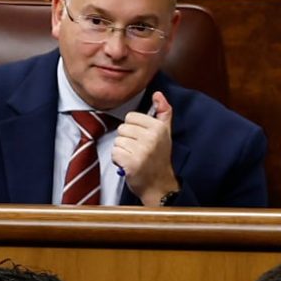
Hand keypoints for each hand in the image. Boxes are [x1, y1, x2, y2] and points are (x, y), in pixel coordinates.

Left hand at [112, 92, 178, 206]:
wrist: (159, 186)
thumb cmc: (159, 159)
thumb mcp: (165, 134)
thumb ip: (163, 112)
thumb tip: (158, 94)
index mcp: (159, 128)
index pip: (130, 117)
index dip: (133, 129)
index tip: (142, 140)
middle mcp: (152, 138)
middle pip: (122, 129)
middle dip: (126, 140)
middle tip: (137, 151)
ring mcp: (142, 151)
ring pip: (117, 141)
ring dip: (122, 151)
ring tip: (133, 158)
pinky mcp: (132, 163)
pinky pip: (114, 153)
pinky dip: (118, 160)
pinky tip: (128, 165)